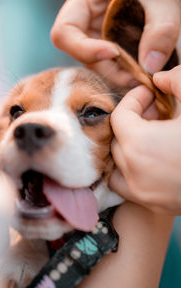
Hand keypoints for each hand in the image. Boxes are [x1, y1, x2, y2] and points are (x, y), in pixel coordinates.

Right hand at [51, 0, 180, 85]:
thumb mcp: (160, 1)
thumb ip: (159, 29)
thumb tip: (149, 67)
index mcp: (84, 4)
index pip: (64, 33)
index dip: (84, 49)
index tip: (114, 53)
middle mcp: (88, 24)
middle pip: (84, 57)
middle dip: (110, 71)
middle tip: (136, 78)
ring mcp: (100, 38)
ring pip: (99, 66)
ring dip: (120, 76)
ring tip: (142, 77)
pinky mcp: (114, 49)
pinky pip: (113, 67)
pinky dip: (126, 74)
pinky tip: (141, 74)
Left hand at [109, 73, 180, 214]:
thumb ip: (178, 81)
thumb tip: (160, 78)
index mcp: (140, 144)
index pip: (120, 115)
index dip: (134, 98)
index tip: (149, 93)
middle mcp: (133, 170)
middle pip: (117, 137)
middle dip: (132, 120)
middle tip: (155, 111)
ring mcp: (140, 190)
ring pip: (117, 161)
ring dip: (128, 144)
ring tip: (152, 134)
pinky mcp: (151, 203)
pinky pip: (124, 183)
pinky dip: (129, 168)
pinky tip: (151, 158)